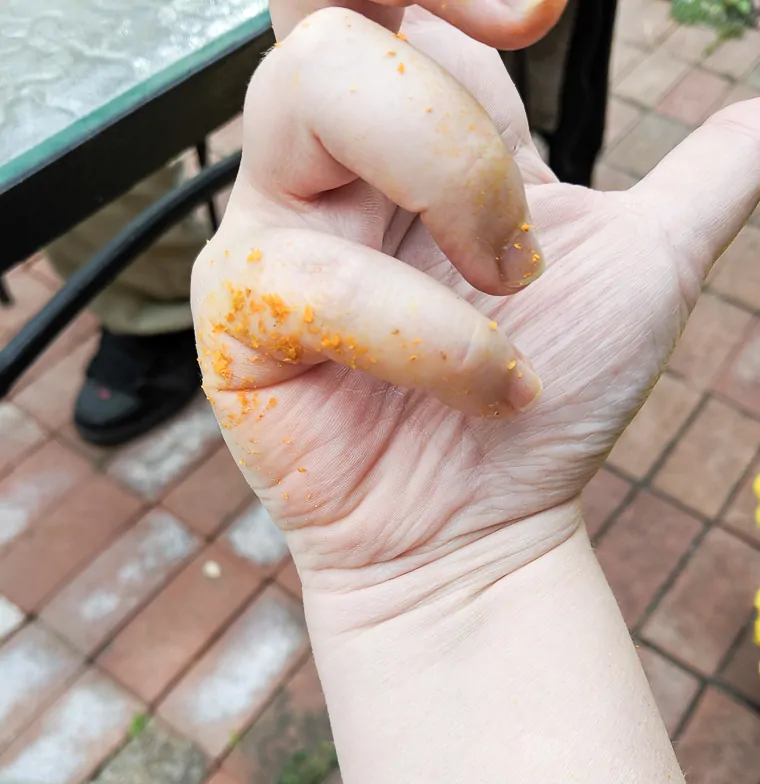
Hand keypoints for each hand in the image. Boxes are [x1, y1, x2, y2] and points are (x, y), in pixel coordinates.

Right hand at [192, 2, 759, 596]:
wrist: (478, 534)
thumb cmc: (538, 407)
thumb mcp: (643, 268)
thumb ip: (704, 175)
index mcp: (420, 134)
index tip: (545, 18)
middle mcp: (334, 167)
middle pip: (326, 10)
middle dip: (426, 24)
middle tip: (523, 99)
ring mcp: (276, 232)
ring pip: (310, 92)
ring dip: (450, 179)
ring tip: (510, 291)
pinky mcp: (237, 315)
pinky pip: (315, 276)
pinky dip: (429, 335)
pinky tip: (482, 386)